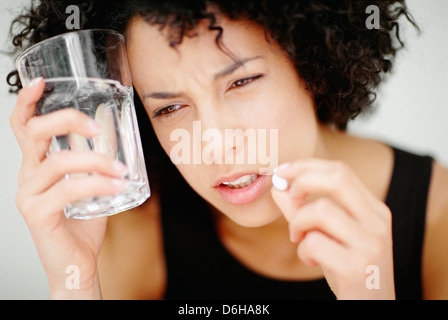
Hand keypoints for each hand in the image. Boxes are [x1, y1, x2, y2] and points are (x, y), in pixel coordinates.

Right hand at [9, 78, 126, 297]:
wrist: (77, 263)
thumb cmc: (82, 224)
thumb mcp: (91, 185)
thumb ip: (96, 161)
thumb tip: (115, 133)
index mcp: (37, 166)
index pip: (23, 128)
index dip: (28, 103)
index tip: (42, 82)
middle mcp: (28, 177)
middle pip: (34, 134)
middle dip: (66, 120)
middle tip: (96, 126)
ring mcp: (29, 196)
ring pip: (58, 163)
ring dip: (95, 160)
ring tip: (121, 169)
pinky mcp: (38, 215)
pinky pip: (68, 190)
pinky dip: (97, 183)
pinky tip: (117, 185)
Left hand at [271, 159, 394, 298]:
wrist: (371, 307)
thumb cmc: (348, 269)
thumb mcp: (327, 235)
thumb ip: (302, 210)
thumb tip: (278, 187)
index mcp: (374, 210)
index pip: (341, 171)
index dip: (306, 165)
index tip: (283, 171)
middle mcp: (377, 222)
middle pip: (337, 178)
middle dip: (302, 180)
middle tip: (288, 195)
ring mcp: (370, 245)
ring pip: (320, 210)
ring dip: (298, 222)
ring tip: (299, 238)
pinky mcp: (356, 268)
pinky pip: (315, 243)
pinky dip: (303, 250)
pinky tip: (311, 260)